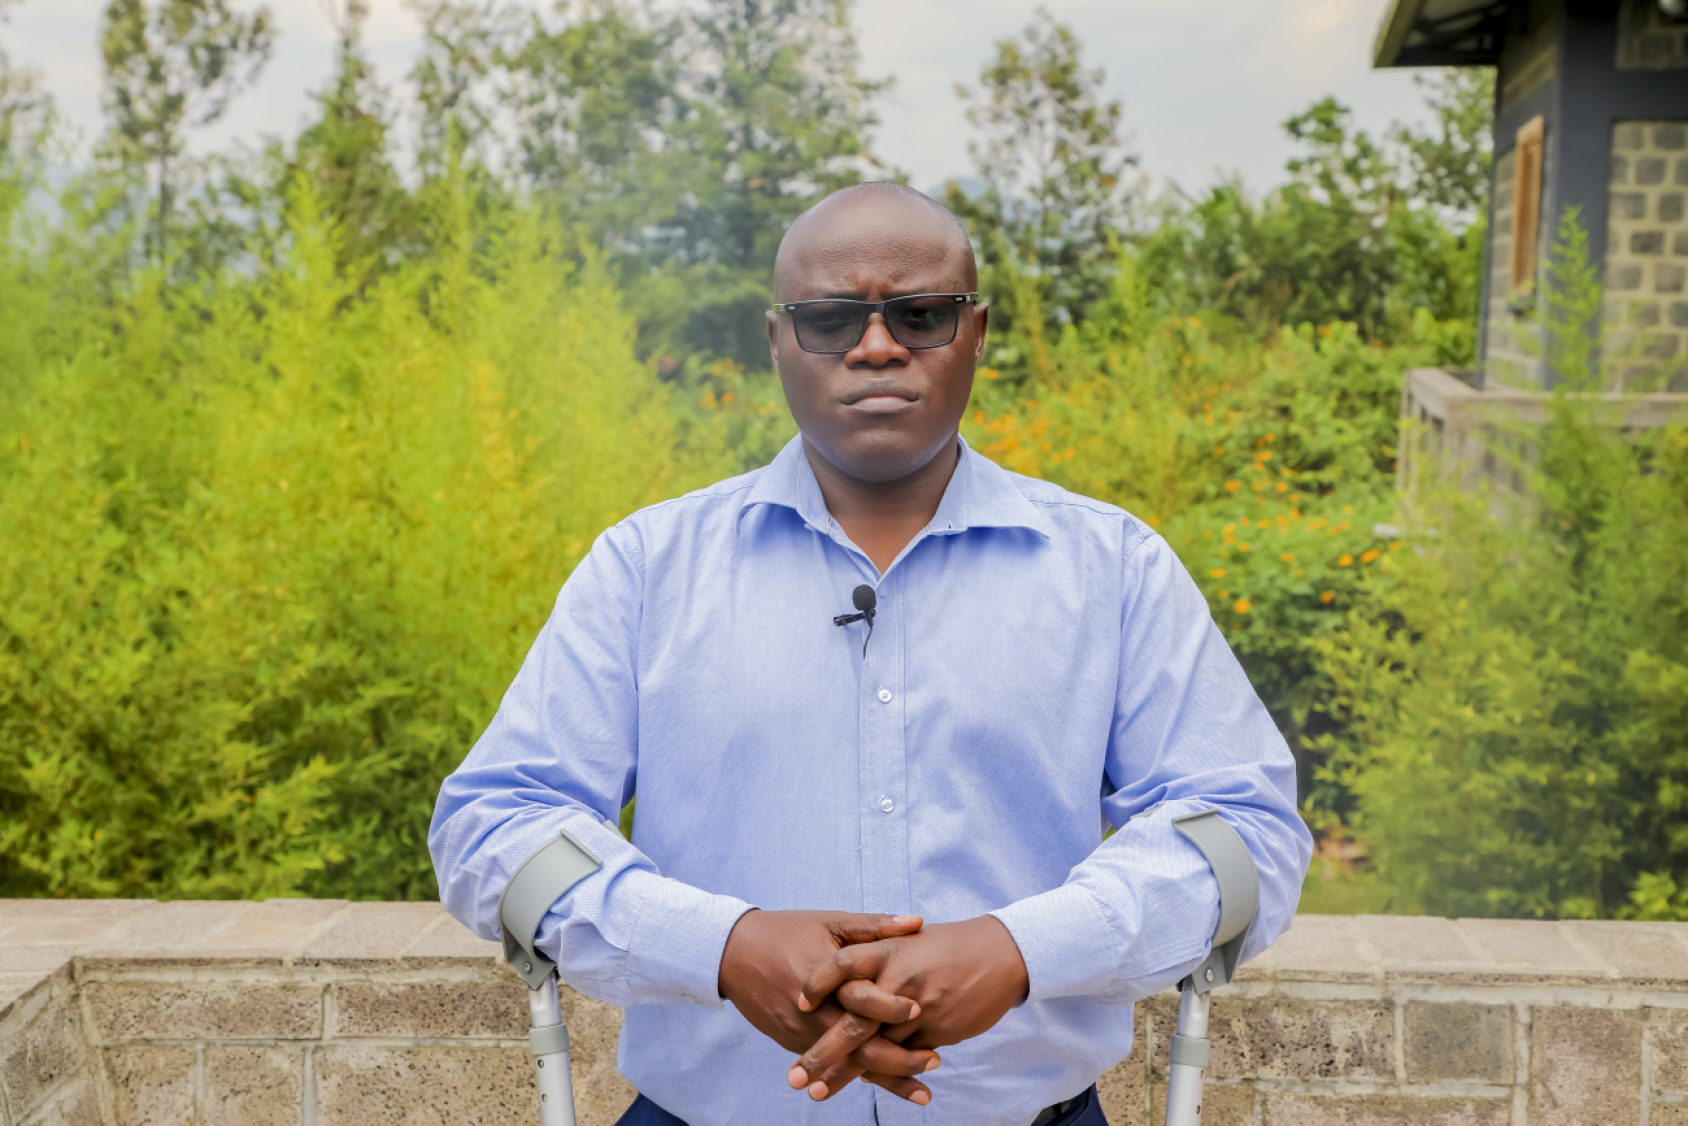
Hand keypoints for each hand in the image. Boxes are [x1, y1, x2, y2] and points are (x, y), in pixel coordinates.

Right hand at [718, 910, 941, 1103]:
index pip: (861, 999)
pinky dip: (860, 1076)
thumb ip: (874, 926)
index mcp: (826, 977)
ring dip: (886, 1079)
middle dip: (899, 1060)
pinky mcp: (794, 1042)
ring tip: (923, 1093)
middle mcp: (814, 1012)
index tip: (922, 1011)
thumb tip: (917, 922)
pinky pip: (831, 1065)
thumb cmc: (786, 931)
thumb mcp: (829, 921)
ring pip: (848, 1065)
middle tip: (936, 1062)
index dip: (891, 1007)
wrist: (733, 954)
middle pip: (858, 1046)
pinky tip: (888, 1084)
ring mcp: (802, 1033)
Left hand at [787, 916, 1028, 1098]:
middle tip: (795, 1076)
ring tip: (819, 1090)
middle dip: (821, 1054)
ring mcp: (918, 1009)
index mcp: (886, 950)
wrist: (999, 953)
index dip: (818, 985)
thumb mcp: (908, 939)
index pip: (840, 967)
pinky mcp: (937, 1031)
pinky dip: (884, 1071)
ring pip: (875, 1048)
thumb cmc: (948, 946)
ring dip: (845, 1073)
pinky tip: (866, 1080)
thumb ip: (875, 955)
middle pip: (851, 1022)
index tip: (800, 1004)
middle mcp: (898, 979)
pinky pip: (904, 1057)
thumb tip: (841, 981)